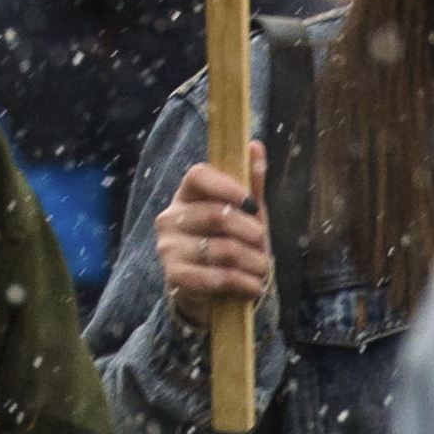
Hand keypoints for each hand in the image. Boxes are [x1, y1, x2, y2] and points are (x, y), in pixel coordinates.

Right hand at [152, 145, 271, 327]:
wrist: (210, 288)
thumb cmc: (229, 241)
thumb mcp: (243, 213)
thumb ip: (250, 183)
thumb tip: (255, 145)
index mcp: (186, 195)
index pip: (197, 176)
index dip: (226, 186)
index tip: (252, 203)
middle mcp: (170, 218)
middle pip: (216, 215)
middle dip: (251, 232)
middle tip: (264, 243)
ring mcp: (168, 248)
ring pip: (222, 250)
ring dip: (253, 262)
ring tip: (263, 268)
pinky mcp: (174, 277)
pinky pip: (215, 278)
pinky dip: (243, 283)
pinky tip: (253, 286)